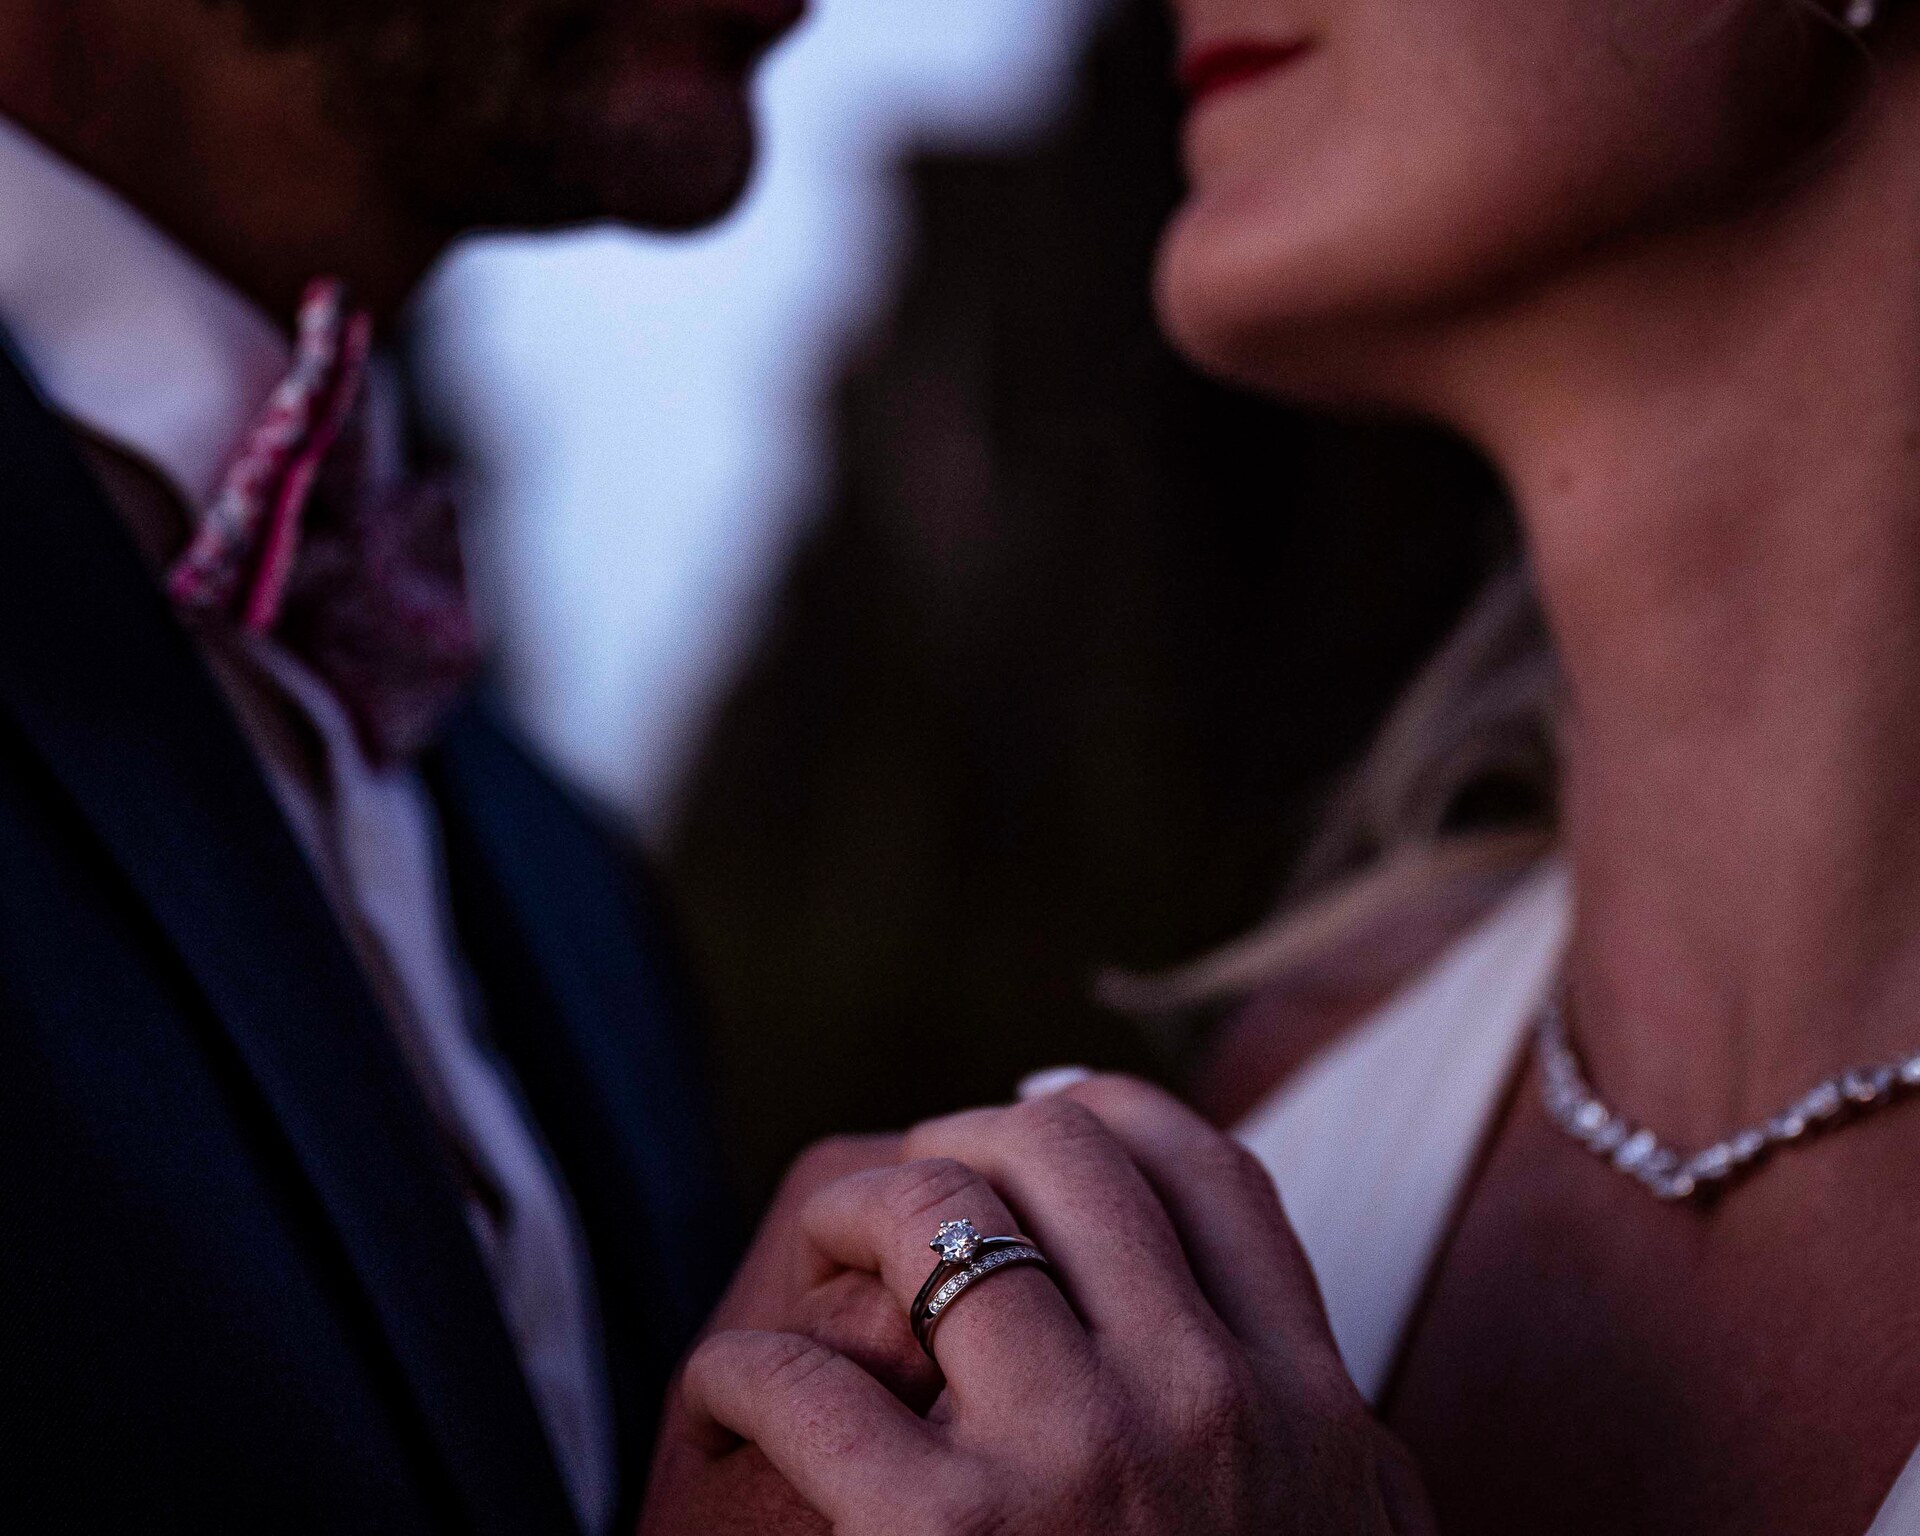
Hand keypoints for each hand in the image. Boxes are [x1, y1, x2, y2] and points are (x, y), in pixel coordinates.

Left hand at [676, 1076, 1435, 1535]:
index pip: (1210, 1175)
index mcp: (1307, 1408)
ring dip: (855, 1215)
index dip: (1110, 1113)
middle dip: (972, 1138)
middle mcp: (1207, 1406)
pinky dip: (744, 1372)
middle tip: (916, 1182)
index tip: (1041, 1107)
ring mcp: (1081, 1467)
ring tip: (821, 1252)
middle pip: (1067, 1161)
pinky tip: (733, 1395)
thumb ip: (1324, 1444)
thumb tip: (1265, 1338)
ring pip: (937, 1222)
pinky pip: (805, 1382)